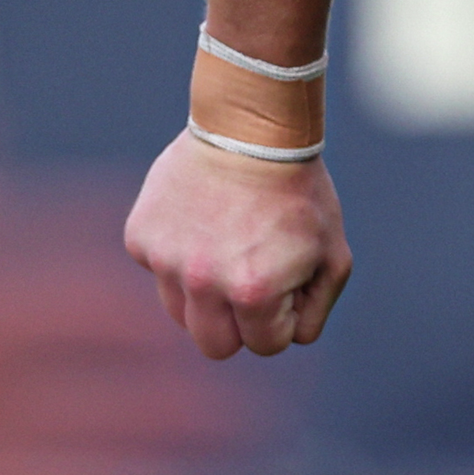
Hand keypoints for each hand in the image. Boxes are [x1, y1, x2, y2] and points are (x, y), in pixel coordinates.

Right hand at [124, 132, 351, 360]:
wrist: (250, 128)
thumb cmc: (299, 193)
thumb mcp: (333, 257)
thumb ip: (315, 311)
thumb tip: (287, 339)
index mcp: (252, 292)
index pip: (265, 346)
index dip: (283, 317)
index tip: (288, 281)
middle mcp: (202, 282)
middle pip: (214, 345)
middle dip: (240, 324)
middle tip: (254, 282)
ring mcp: (165, 260)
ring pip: (181, 313)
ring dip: (206, 294)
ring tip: (228, 248)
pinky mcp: (140, 237)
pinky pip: (159, 271)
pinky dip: (179, 256)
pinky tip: (202, 221)